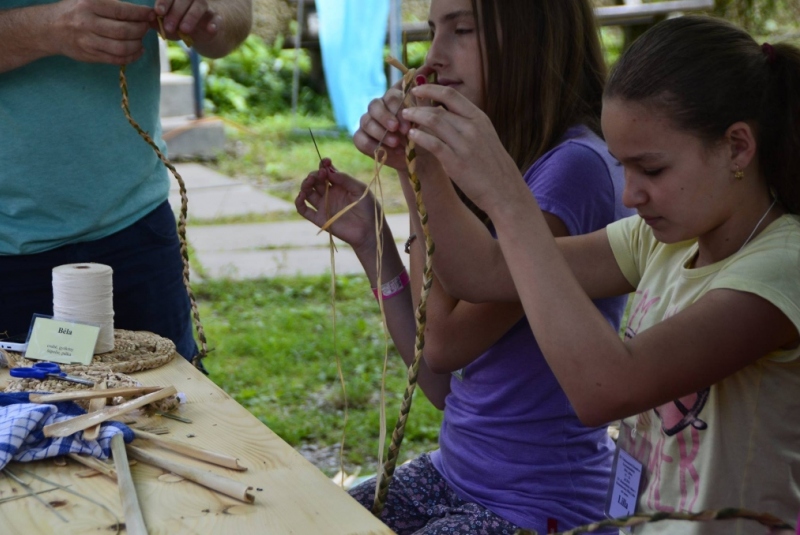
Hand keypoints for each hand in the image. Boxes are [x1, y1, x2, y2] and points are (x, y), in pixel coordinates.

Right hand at [49, 0, 153, 64]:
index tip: (151, 14)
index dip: (140, 14)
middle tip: (146, 27)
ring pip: (122, 48)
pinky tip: (137, 51)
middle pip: (124, 31)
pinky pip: (116, 59)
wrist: (50, 28)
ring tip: (141, 40)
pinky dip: (131, 57)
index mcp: (90, 4)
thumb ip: (111, 2)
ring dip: (138, 45)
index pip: (121, 11)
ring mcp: (88, 42)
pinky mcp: (90, 55)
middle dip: (141, 30)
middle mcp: (88, 23)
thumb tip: (139, 9)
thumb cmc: (75, 10)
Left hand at [152, 0, 221, 42]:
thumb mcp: (170, 25)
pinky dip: (214, 23)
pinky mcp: (218, 18)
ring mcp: (206, 7)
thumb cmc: (184, 25)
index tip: (158, 11)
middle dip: (175, 12)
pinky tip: (210, 29)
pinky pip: (217, 18)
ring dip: (191, 16)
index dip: (165, 1)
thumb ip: (159, 22)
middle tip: (168, 27)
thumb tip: (148, 20)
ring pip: (200, 5)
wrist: (207, 32)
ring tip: (184, 30)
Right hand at [295, 159, 381, 251]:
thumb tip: (328, 170)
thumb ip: (345, 179)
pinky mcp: (320, 219)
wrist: (369, 230)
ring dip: (305, 185)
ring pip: (308, 193)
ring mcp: (324, 206)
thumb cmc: (368, 208)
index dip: (324, 165)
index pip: (327, 171)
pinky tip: (301, 195)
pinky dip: (299, 202)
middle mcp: (330, 194)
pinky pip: (304, 210)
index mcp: (340, 185)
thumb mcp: (360, 189)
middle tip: (321, 174)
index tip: (325, 161)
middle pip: (315, 180)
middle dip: (315, 174)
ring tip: (309, 181)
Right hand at [353, 66, 434, 170]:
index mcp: (394, 98)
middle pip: (374, 105)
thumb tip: (424, 70)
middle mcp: (379, 107)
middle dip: (386, 118)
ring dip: (380, 132)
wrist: (420, 158)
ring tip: (395, 143)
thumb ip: (425, 96)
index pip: (391, 96)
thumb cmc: (425, 134)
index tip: (408, 121)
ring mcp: (368, 122)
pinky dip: (372, 145)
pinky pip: (360, 139)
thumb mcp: (429, 116)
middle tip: (397, 129)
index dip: (397, 107)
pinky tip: (385, 151)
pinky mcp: (362, 138)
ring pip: (366, 121)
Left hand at [401, 84, 521, 212]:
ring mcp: (464, 144)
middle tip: (405, 109)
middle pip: (438, 109)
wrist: (504, 189)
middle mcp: (472, 127)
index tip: (417, 88)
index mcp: (479, 118)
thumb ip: (467, 123)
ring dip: (416, 118)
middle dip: (418, 106)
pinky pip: (432, 144)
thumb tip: (445, 112)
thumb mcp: (485, 136)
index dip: (431, 89)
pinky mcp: (455, 162)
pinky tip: (412, 135)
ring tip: (405, 118)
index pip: (451, 95)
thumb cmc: (492, 165)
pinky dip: (420, 137)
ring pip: (434, 122)